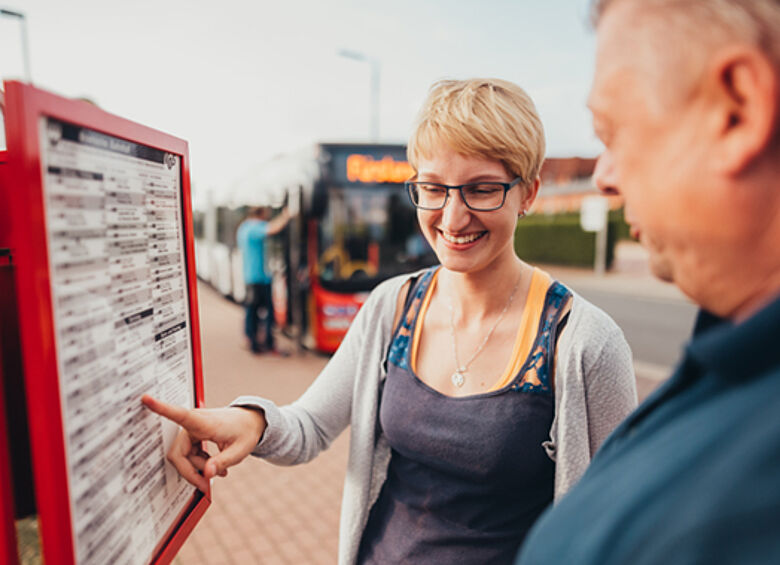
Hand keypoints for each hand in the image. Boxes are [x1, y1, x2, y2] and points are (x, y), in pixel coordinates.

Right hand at [141, 395, 266, 492]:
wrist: (252, 421)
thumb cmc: (246, 430)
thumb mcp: (240, 450)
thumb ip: (222, 462)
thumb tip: (207, 474)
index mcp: (204, 421)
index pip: (179, 414)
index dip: (160, 408)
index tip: (145, 399)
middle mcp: (194, 422)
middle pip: (178, 453)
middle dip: (190, 472)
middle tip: (205, 485)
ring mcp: (192, 429)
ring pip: (183, 456)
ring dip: (198, 468)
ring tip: (218, 471)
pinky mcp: (193, 434)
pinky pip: (188, 454)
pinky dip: (199, 463)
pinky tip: (213, 466)